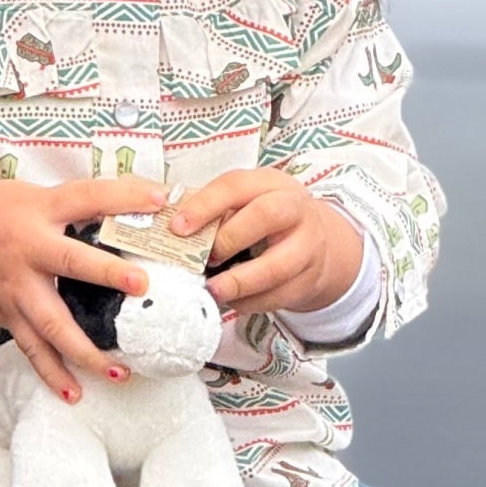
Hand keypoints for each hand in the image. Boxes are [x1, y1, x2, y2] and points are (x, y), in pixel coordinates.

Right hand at [0, 174, 168, 402]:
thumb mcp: (26, 196)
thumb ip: (69, 206)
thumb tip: (131, 207)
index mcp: (36, 211)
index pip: (85, 197)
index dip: (121, 196)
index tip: (159, 198)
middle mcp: (26, 250)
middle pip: (69, 262)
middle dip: (106, 273)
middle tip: (141, 285)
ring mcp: (16, 288)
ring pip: (53, 324)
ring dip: (86, 350)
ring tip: (119, 371)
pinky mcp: (7, 316)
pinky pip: (32, 350)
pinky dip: (52, 375)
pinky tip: (74, 395)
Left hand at [169, 169, 365, 321]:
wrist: (317, 241)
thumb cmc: (265, 218)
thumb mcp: (245, 202)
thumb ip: (212, 210)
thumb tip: (168, 225)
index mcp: (270, 183)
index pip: (236, 185)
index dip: (205, 206)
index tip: (177, 228)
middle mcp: (295, 209)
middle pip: (267, 215)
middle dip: (229, 238)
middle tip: (205, 258)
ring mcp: (308, 245)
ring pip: (277, 266)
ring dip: (239, 282)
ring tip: (214, 290)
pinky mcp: (310, 278)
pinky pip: (279, 295)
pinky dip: (251, 302)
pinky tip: (231, 301)